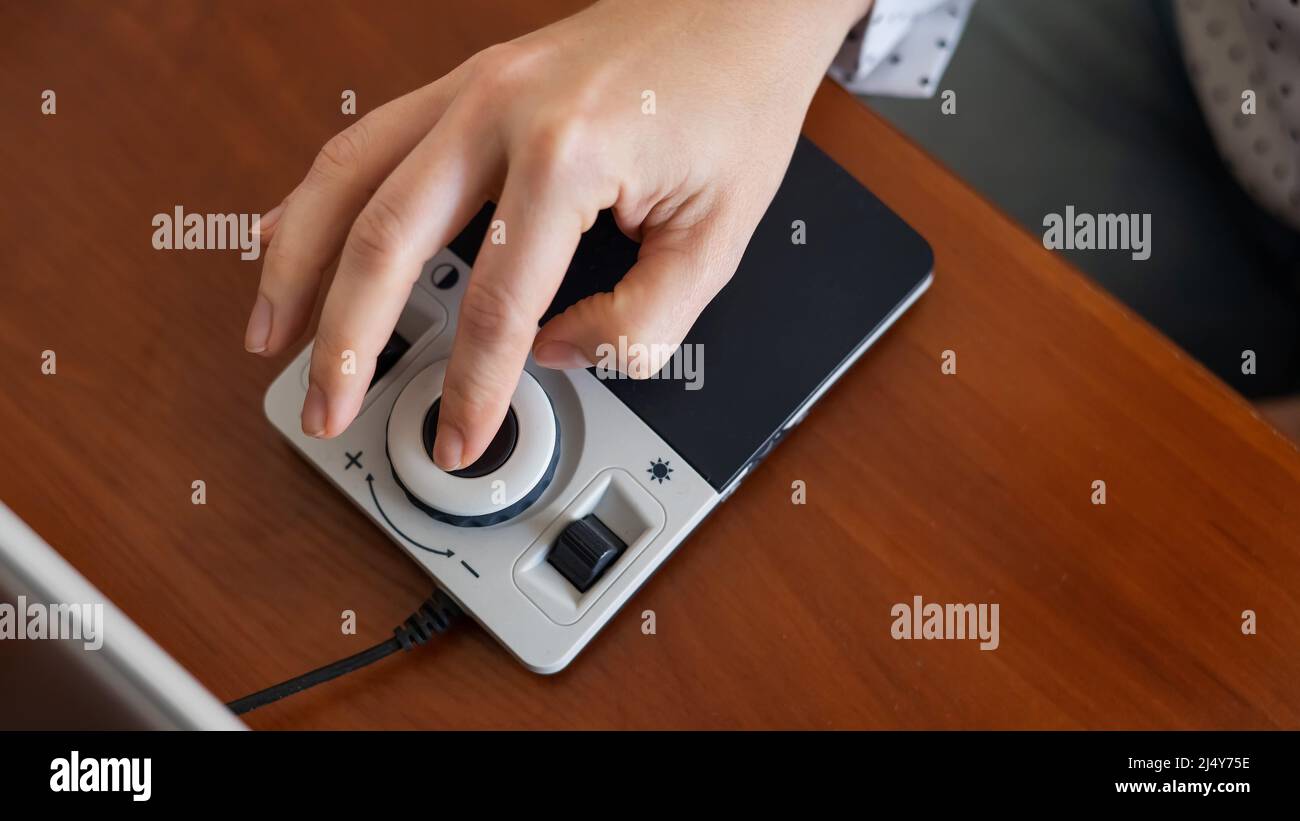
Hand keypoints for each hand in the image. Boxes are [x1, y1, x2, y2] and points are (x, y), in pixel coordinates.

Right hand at [246, 0, 870, 469]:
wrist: (736, 8)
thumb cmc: (732, 104)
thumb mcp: (718, 236)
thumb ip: (642, 320)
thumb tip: (558, 356)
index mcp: (569, 153)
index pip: (497, 305)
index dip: (471, 388)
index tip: (460, 437)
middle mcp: (499, 110)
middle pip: (384, 241)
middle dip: (345, 341)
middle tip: (324, 410)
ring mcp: (471, 88)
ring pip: (345, 178)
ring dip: (295, 265)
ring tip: (270, 337)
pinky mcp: (464, 85)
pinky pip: (365, 141)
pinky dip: (317, 198)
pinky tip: (287, 240)